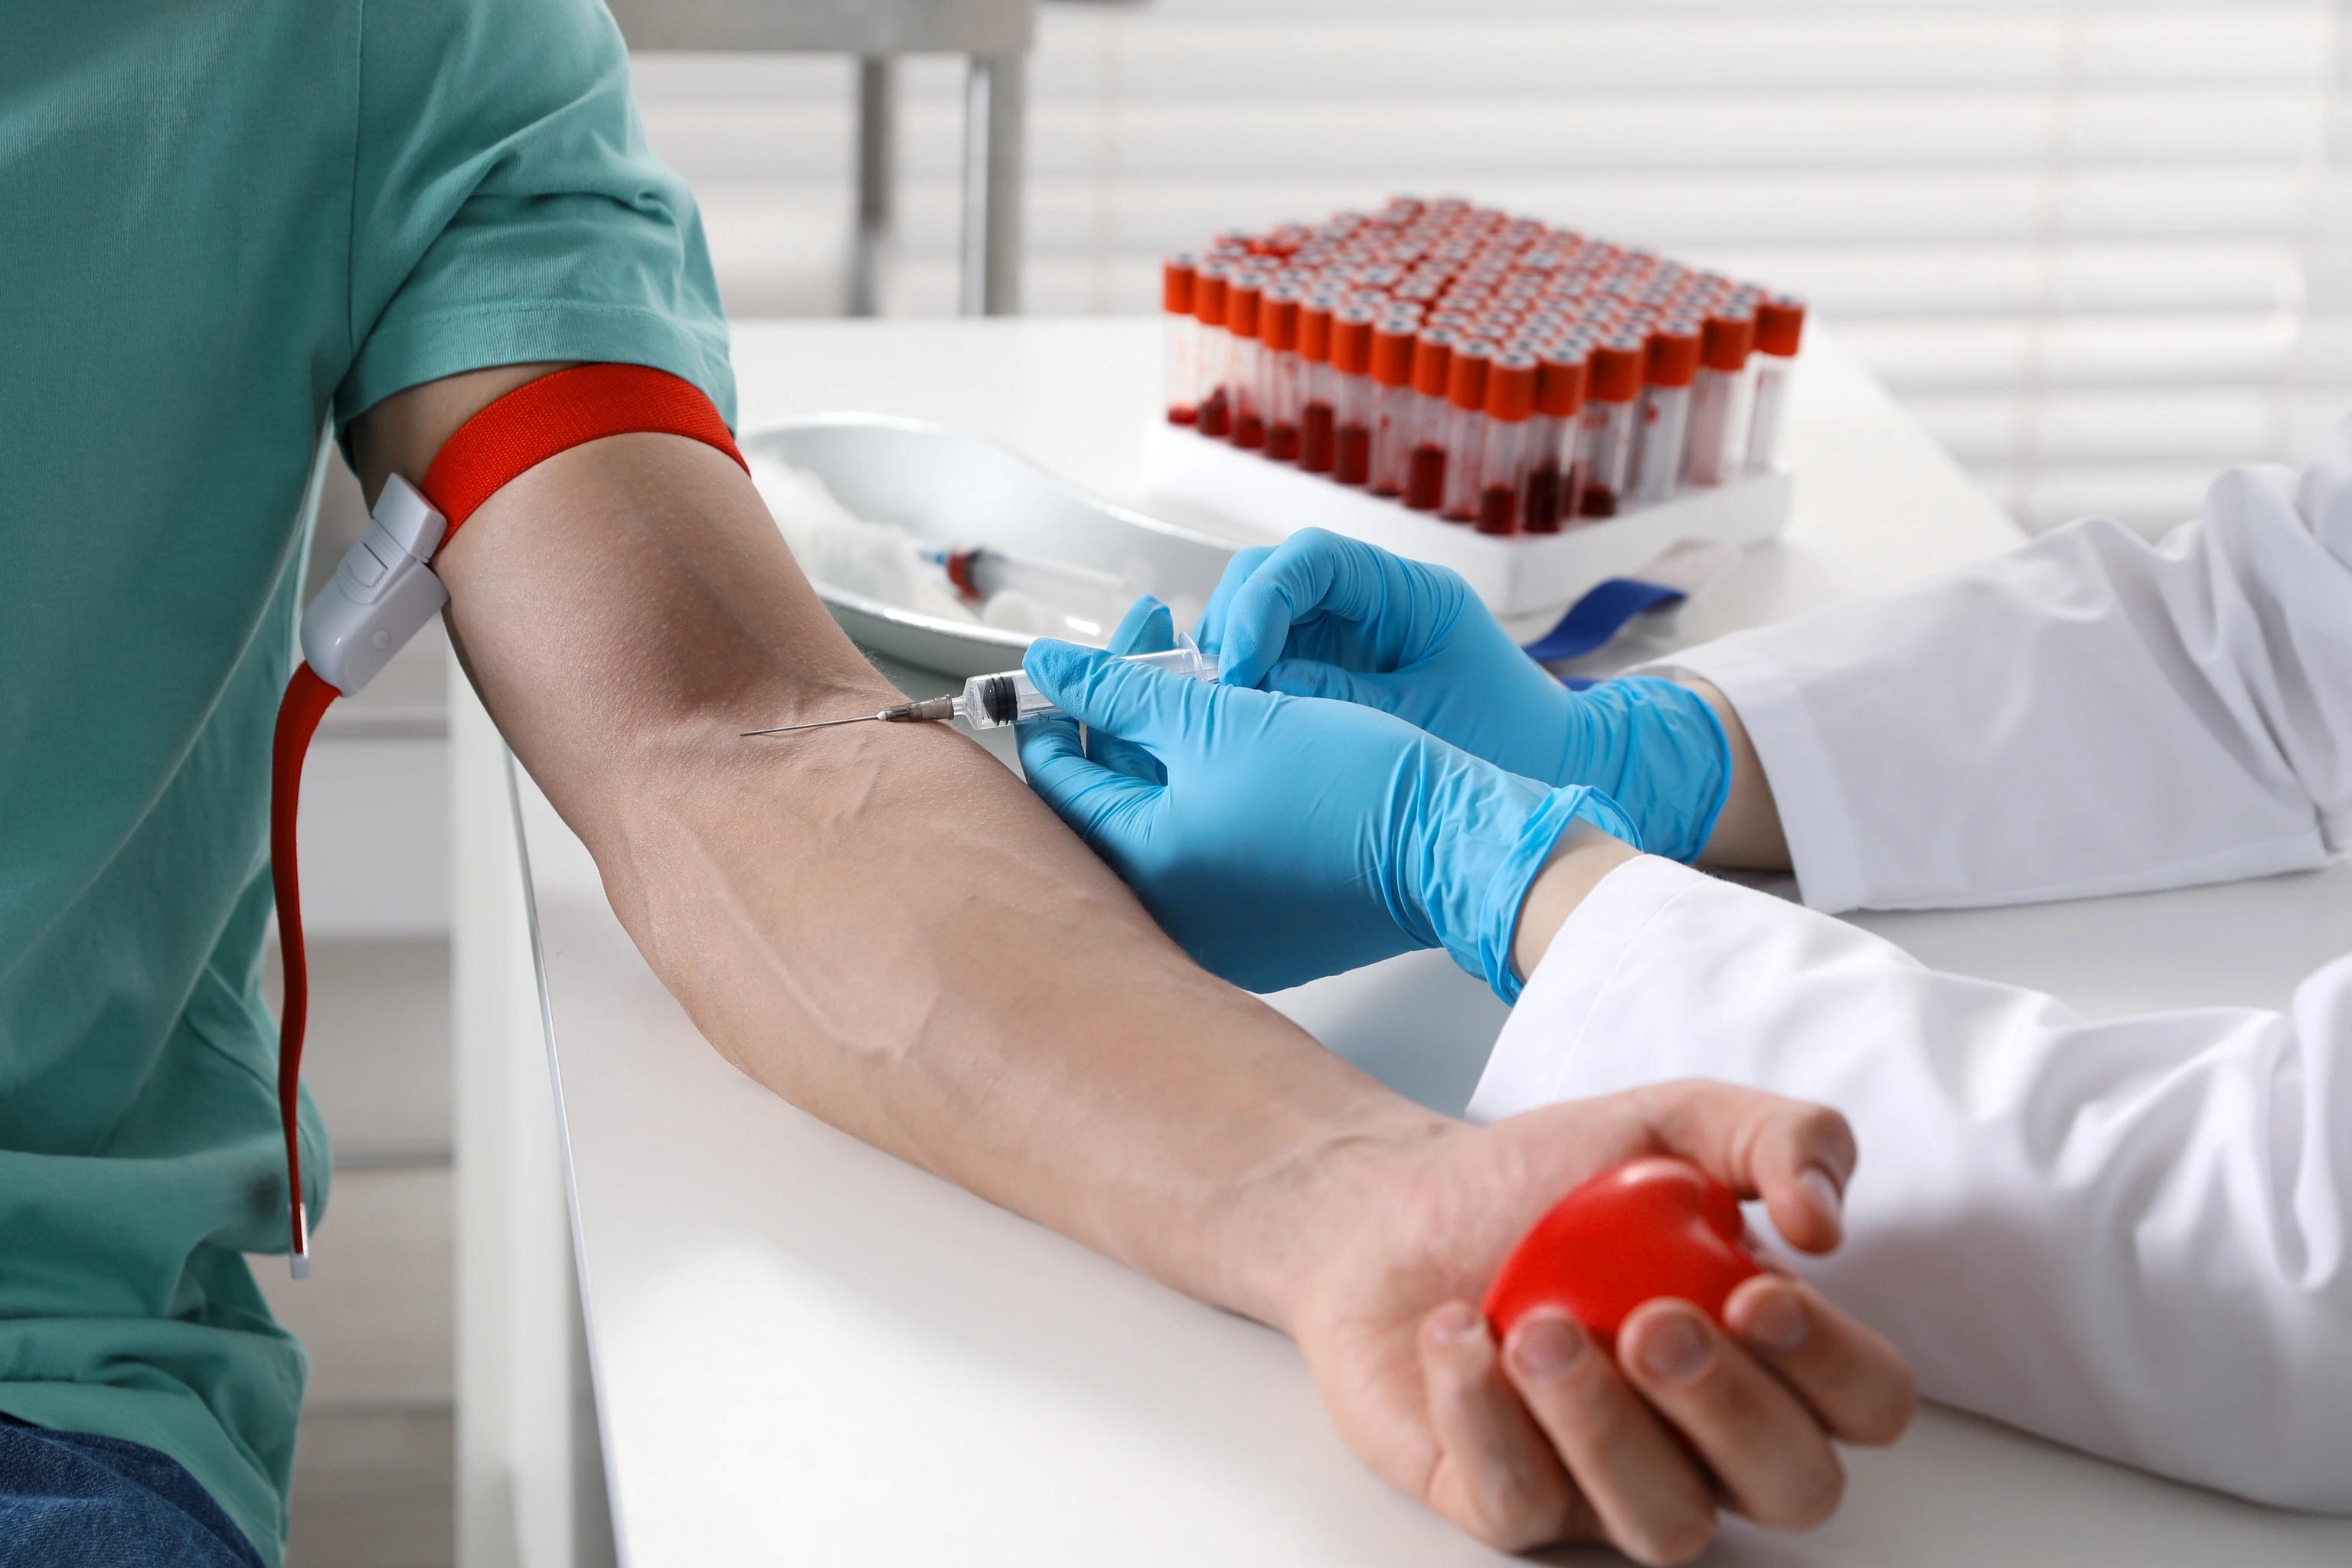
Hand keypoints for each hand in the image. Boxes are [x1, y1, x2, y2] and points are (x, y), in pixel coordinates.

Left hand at [1017, 631, 1632, 995]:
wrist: (1452, 845)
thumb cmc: (1348, 785)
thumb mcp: (1219, 715)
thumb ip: (1120, 689)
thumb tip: (1053, 666)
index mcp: (1144, 868)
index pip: (1060, 782)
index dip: (1061, 708)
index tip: (1076, 658)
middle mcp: (1168, 917)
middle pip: (1108, 799)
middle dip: (1123, 712)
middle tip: (1150, 643)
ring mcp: (1218, 933)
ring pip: (1160, 822)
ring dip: (1167, 745)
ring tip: (1202, 680)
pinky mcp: (1264, 934)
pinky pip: (1208, 853)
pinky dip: (1207, 794)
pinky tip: (1237, 743)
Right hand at [1196, 529, 1732, 862]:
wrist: (1545, 774)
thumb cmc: (1506, 744)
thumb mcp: (1422, 724)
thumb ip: (1339, 701)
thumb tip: (1257, 687)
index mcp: (1408, 593)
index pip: (1312, 560)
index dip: (1261, 601)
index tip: (1240, 668)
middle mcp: (1370, 600)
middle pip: (1270, 576)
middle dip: (1233, 626)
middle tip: (1220, 695)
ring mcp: (1346, 633)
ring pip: (1259, 617)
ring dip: (1230, 658)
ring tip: (1225, 715)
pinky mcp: (1330, 669)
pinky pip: (1269, 660)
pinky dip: (1246, 685)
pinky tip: (1241, 726)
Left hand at [1283, 1082, 1915, 1563]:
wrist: (1397, 1204)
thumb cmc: (1544, 1181)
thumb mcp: (1671, 1123)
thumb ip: (1778, 1138)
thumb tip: (1827, 1218)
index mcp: (1770, 1356)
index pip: (1867, 1402)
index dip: (1834, 1365)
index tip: (1757, 1291)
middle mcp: (1709, 1441)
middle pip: (1792, 1489)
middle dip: (1731, 1411)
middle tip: (1651, 1323)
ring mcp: (1610, 1486)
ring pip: (1666, 1524)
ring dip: (1604, 1427)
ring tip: (1536, 1329)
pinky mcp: (1508, 1504)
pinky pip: (1523, 1507)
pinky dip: (1487, 1419)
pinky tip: (1459, 1335)